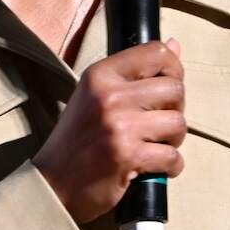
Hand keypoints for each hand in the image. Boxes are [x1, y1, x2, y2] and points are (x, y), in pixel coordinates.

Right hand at [34, 39, 186, 224]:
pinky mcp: (128, 156)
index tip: (166, 90)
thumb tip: (175, 44)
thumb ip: (135, 72)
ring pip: (179, 123)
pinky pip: (173, 156)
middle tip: (157, 125)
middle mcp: (110, 96)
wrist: (51, 184)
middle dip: (175, 109)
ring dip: (173, 140)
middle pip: (175, 89)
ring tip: (153, 146)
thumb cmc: (79, 139)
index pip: (157, 52)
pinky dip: (171, 166)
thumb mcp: (97, 95)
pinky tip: (155, 167)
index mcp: (101, 75)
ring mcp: (119, 126)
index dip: (173, 70)